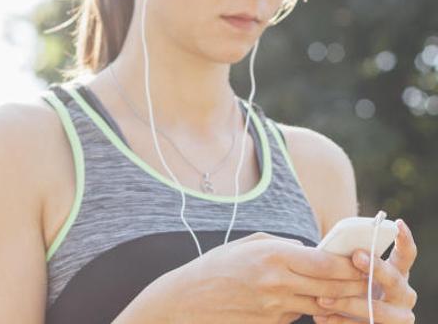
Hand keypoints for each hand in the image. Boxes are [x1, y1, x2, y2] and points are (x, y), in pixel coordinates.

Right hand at [145, 232, 370, 322]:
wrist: (186, 301)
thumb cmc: (216, 267)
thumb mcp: (248, 245)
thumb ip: (284, 245)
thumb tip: (311, 249)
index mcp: (273, 256)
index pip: (326, 262)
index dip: (351, 263)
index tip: (365, 260)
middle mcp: (278, 283)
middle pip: (332, 286)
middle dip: (356, 284)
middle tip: (373, 280)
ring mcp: (275, 307)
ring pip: (322, 304)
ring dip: (340, 300)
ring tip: (352, 293)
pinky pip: (300, 314)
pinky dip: (311, 308)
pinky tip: (314, 302)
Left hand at [313, 219, 417, 322]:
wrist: (352, 317)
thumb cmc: (349, 286)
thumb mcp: (351, 272)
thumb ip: (346, 262)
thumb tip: (324, 251)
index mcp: (397, 273)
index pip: (406, 255)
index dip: (405, 239)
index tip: (397, 223)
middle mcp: (403, 294)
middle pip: (394, 279)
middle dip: (376, 267)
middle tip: (356, 255)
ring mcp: (398, 316)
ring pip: (377, 309)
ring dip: (349, 303)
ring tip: (322, 298)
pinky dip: (339, 322)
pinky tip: (320, 317)